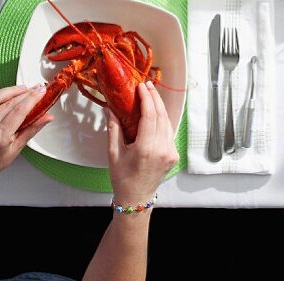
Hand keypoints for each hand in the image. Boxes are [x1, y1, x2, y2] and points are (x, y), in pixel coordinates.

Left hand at [0, 84, 51, 184]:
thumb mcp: (17, 148)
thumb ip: (32, 129)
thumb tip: (48, 117)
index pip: (19, 111)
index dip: (32, 98)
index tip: (41, 91)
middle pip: (8, 103)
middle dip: (25, 94)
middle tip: (35, 89)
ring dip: (9, 90)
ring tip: (20, 89)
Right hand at [107, 81, 178, 205]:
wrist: (136, 199)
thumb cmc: (122, 178)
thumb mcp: (114, 153)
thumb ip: (113, 129)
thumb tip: (110, 108)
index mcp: (146, 149)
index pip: (150, 116)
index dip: (147, 98)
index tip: (141, 87)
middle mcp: (162, 149)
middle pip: (161, 116)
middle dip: (155, 98)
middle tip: (147, 85)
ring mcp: (171, 152)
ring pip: (167, 123)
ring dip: (160, 108)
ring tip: (151, 95)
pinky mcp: (174, 155)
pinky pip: (169, 132)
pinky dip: (162, 121)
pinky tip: (155, 114)